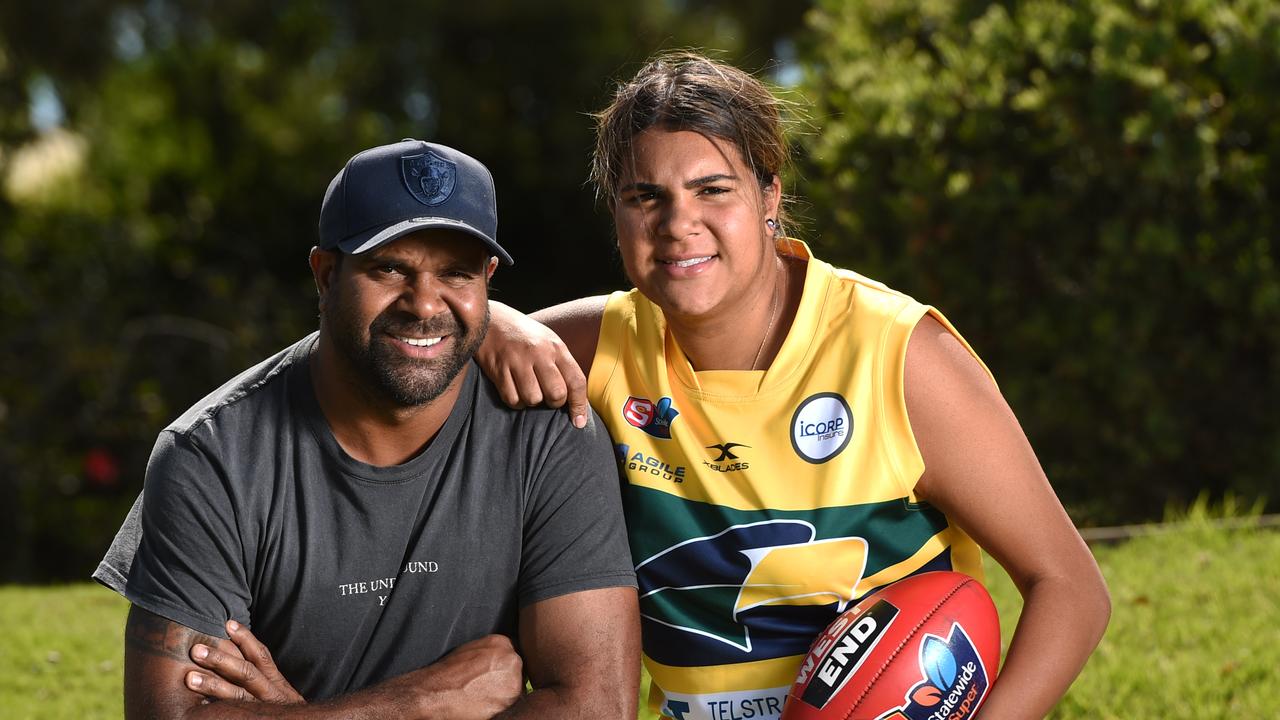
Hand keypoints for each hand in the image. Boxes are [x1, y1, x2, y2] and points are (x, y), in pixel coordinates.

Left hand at [186, 619, 304, 704]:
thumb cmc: (282, 711)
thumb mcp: (279, 694)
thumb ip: (261, 679)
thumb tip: (232, 656)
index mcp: (277, 684)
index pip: (261, 656)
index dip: (246, 639)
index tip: (228, 624)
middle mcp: (272, 694)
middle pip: (247, 673)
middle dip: (221, 660)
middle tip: (197, 650)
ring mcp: (262, 709)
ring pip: (238, 696)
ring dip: (213, 686)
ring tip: (190, 678)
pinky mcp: (253, 719)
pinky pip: (233, 713)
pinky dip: (216, 711)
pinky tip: (197, 709)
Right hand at [415, 634, 524, 719]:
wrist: (436, 692)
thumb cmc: (449, 673)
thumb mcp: (472, 650)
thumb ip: (491, 653)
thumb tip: (500, 662)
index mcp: (502, 643)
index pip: (511, 656)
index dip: (502, 669)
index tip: (493, 675)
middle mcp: (511, 658)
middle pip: (517, 671)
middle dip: (505, 680)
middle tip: (486, 687)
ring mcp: (513, 679)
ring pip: (516, 688)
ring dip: (505, 694)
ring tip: (483, 696)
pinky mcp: (510, 699)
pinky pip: (512, 704)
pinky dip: (501, 706)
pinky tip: (485, 704)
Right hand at [477, 302, 588, 427]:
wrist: (490, 320)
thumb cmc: (524, 336)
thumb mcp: (549, 342)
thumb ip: (562, 366)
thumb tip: (577, 399)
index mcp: (556, 347)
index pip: (576, 381)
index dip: (579, 405)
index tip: (578, 422)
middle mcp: (539, 353)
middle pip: (556, 394)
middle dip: (553, 403)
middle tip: (547, 397)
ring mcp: (517, 361)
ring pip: (533, 399)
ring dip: (532, 401)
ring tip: (528, 390)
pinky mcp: (498, 369)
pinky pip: (512, 399)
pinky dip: (515, 401)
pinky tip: (514, 390)